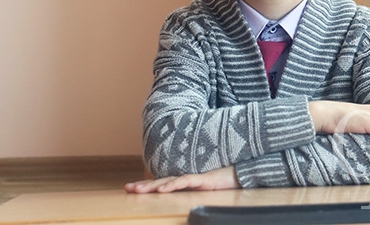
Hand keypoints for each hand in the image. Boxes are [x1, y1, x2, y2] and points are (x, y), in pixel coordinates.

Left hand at [124, 166, 240, 193]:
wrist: (242, 174)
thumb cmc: (225, 182)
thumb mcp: (204, 190)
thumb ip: (191, 191)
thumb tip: (177, 196)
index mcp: (185, 180)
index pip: (162, 182)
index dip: (146, 184)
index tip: (130, 187)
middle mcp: (187, 177)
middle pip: (161, 181)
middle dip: (143, 185)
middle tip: (127, 188)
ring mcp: (194, 177)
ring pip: (168, 181)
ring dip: (152, 186)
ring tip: (138, 190)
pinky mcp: (203, 179)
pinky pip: (185, 182)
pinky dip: (173, 186)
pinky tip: (162, 190)